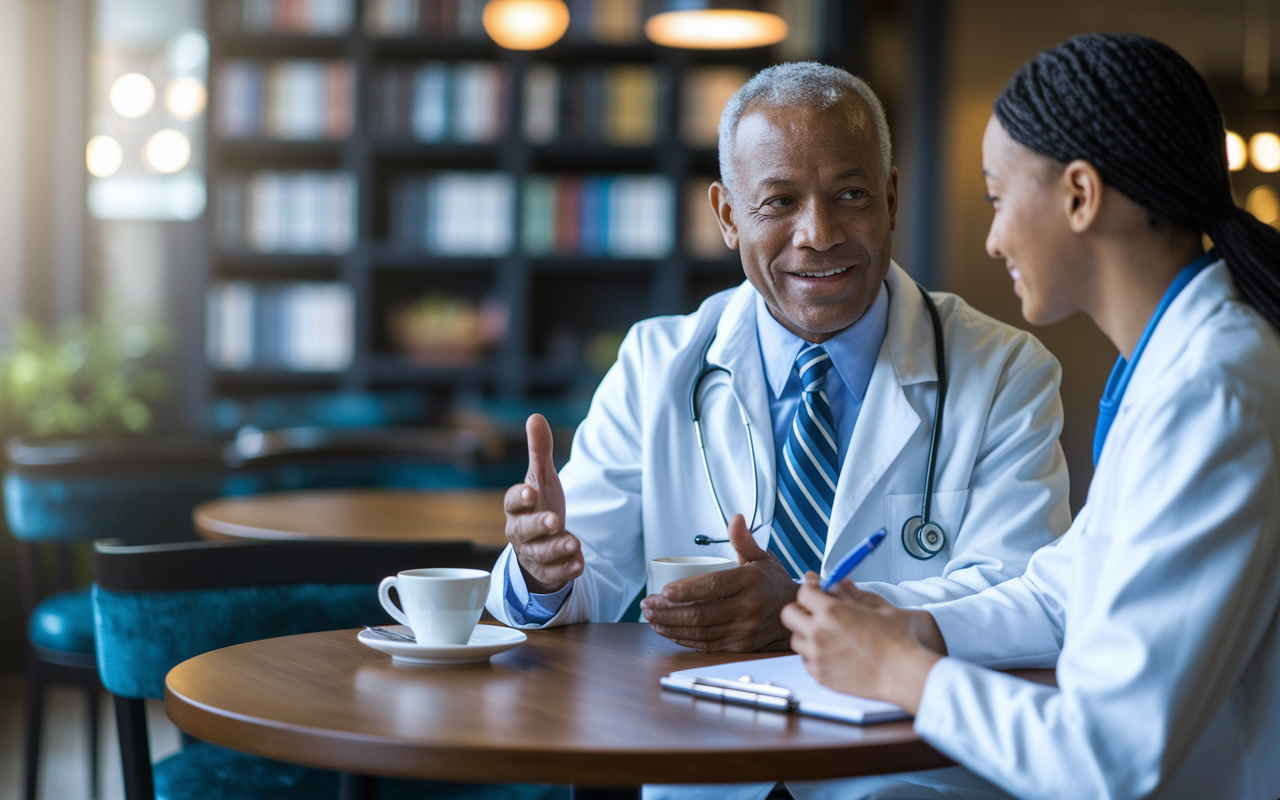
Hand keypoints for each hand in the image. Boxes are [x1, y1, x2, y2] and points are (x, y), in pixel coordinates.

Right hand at [503, 414, 582, 593]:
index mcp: (517, 508)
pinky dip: (566, 570)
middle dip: (539, 525)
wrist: (541, 542)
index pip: (512, 501)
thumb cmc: (539, 505)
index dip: (520, 497)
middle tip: (555, 520)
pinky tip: (580, 564)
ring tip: (575, 543)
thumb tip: (535, 417)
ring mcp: (533, 553)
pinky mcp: (547, 570)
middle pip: (524, 530)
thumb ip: (539, 451)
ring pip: (540, 554)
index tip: (531, 492)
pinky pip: (554, 574)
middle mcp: (521, 532)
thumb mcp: (542, 478)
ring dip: (556, 549)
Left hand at [640, 514, 796, 651]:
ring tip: (651, 617)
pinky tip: (667, 630)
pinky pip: (706, 644)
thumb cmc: (772, 582)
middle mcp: (748, 608)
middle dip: (668, 611)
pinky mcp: (740, 646)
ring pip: (700, 631)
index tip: (663, 591)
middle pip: (701, 613)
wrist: (794, 612)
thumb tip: (735, 518)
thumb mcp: (761, 557)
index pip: (713, 586)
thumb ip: (744, 540)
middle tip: (647, 605)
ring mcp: (744, 630)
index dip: (687, 590)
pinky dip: (683, 638)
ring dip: (671, 625)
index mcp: (751, 582)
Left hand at [781, 575, 943, 713]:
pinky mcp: (822, 676)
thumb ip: (854, 593)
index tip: (817, 589)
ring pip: (796, 639)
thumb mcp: (881, 607)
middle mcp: (819, 633)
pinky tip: (831, 653)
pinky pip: (806, 661)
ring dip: (806, 633)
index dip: (810, 588)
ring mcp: (818, 656)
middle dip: (801, 609)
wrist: (906, 675)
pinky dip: (813, 655)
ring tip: (826, 634)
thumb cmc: (901, 642)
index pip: (803, 592)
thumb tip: (840, 583)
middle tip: (816, 611)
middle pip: (789, 614)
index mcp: (832, 612)